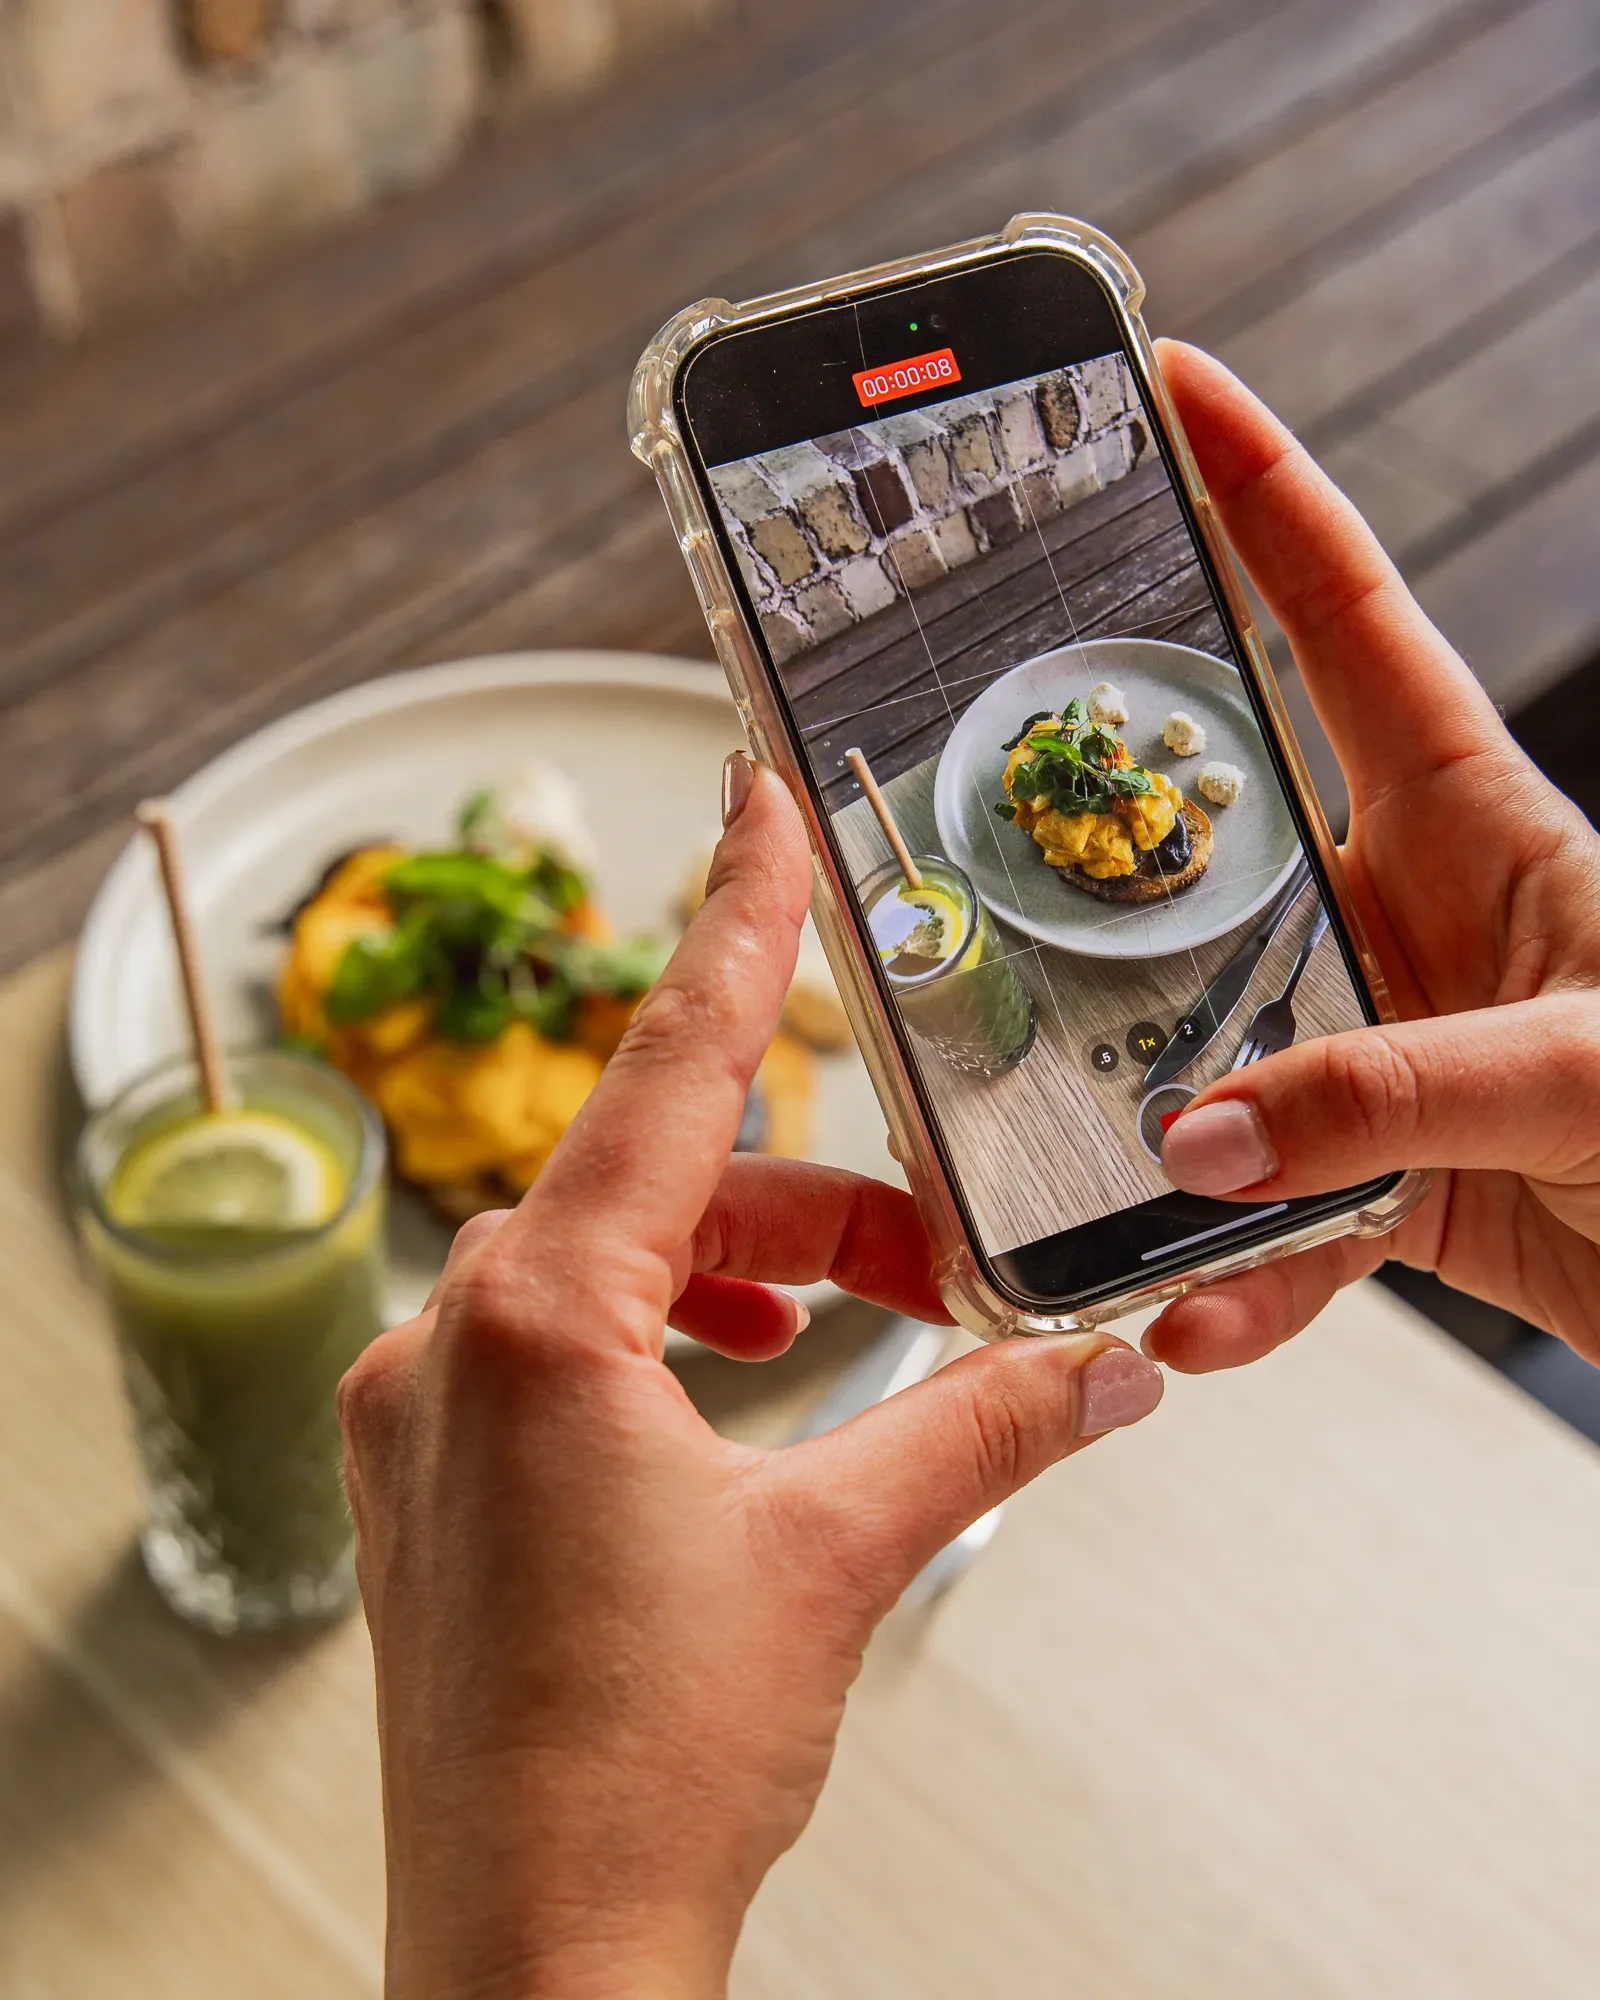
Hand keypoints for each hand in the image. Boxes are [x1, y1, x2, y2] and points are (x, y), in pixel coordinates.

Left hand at [339, 755, 1162, 1999]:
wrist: (540, 1956)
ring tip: (840, 1334)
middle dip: (808, 1211)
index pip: (665, 1069)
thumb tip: (1112, 1365)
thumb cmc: (648, 1768)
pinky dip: (655, 1335)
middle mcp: (448, 1343)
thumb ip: (985, 1426)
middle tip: (936, 1275)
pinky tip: (727, 1388)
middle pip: (657, 1188)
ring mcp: (420, 1416)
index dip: (732, 924)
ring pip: (600, 1265)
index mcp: (534, 1319)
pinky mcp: (426, 1481)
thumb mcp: (843, 1554)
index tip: (753, 805)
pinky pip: (545, 1343)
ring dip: (733, 1275)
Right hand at [1147, 341, 1599, 1372]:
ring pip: (1204, 1043)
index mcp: (1470, 815)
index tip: (1167, 391)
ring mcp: (1372, 1042)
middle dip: (1101, 816)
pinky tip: (1191, 1312)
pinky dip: (1228, 1276)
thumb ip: (1397, 1085)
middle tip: (983, 797)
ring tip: (1072, 1155)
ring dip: (1139, 1111)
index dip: (1257, 494)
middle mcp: (1397, 913)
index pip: (1339, 619)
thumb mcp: (1588, 1064)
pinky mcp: (1371, 1174)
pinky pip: (1265, 1218)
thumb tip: (1204, 1131)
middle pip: (1213, 833)